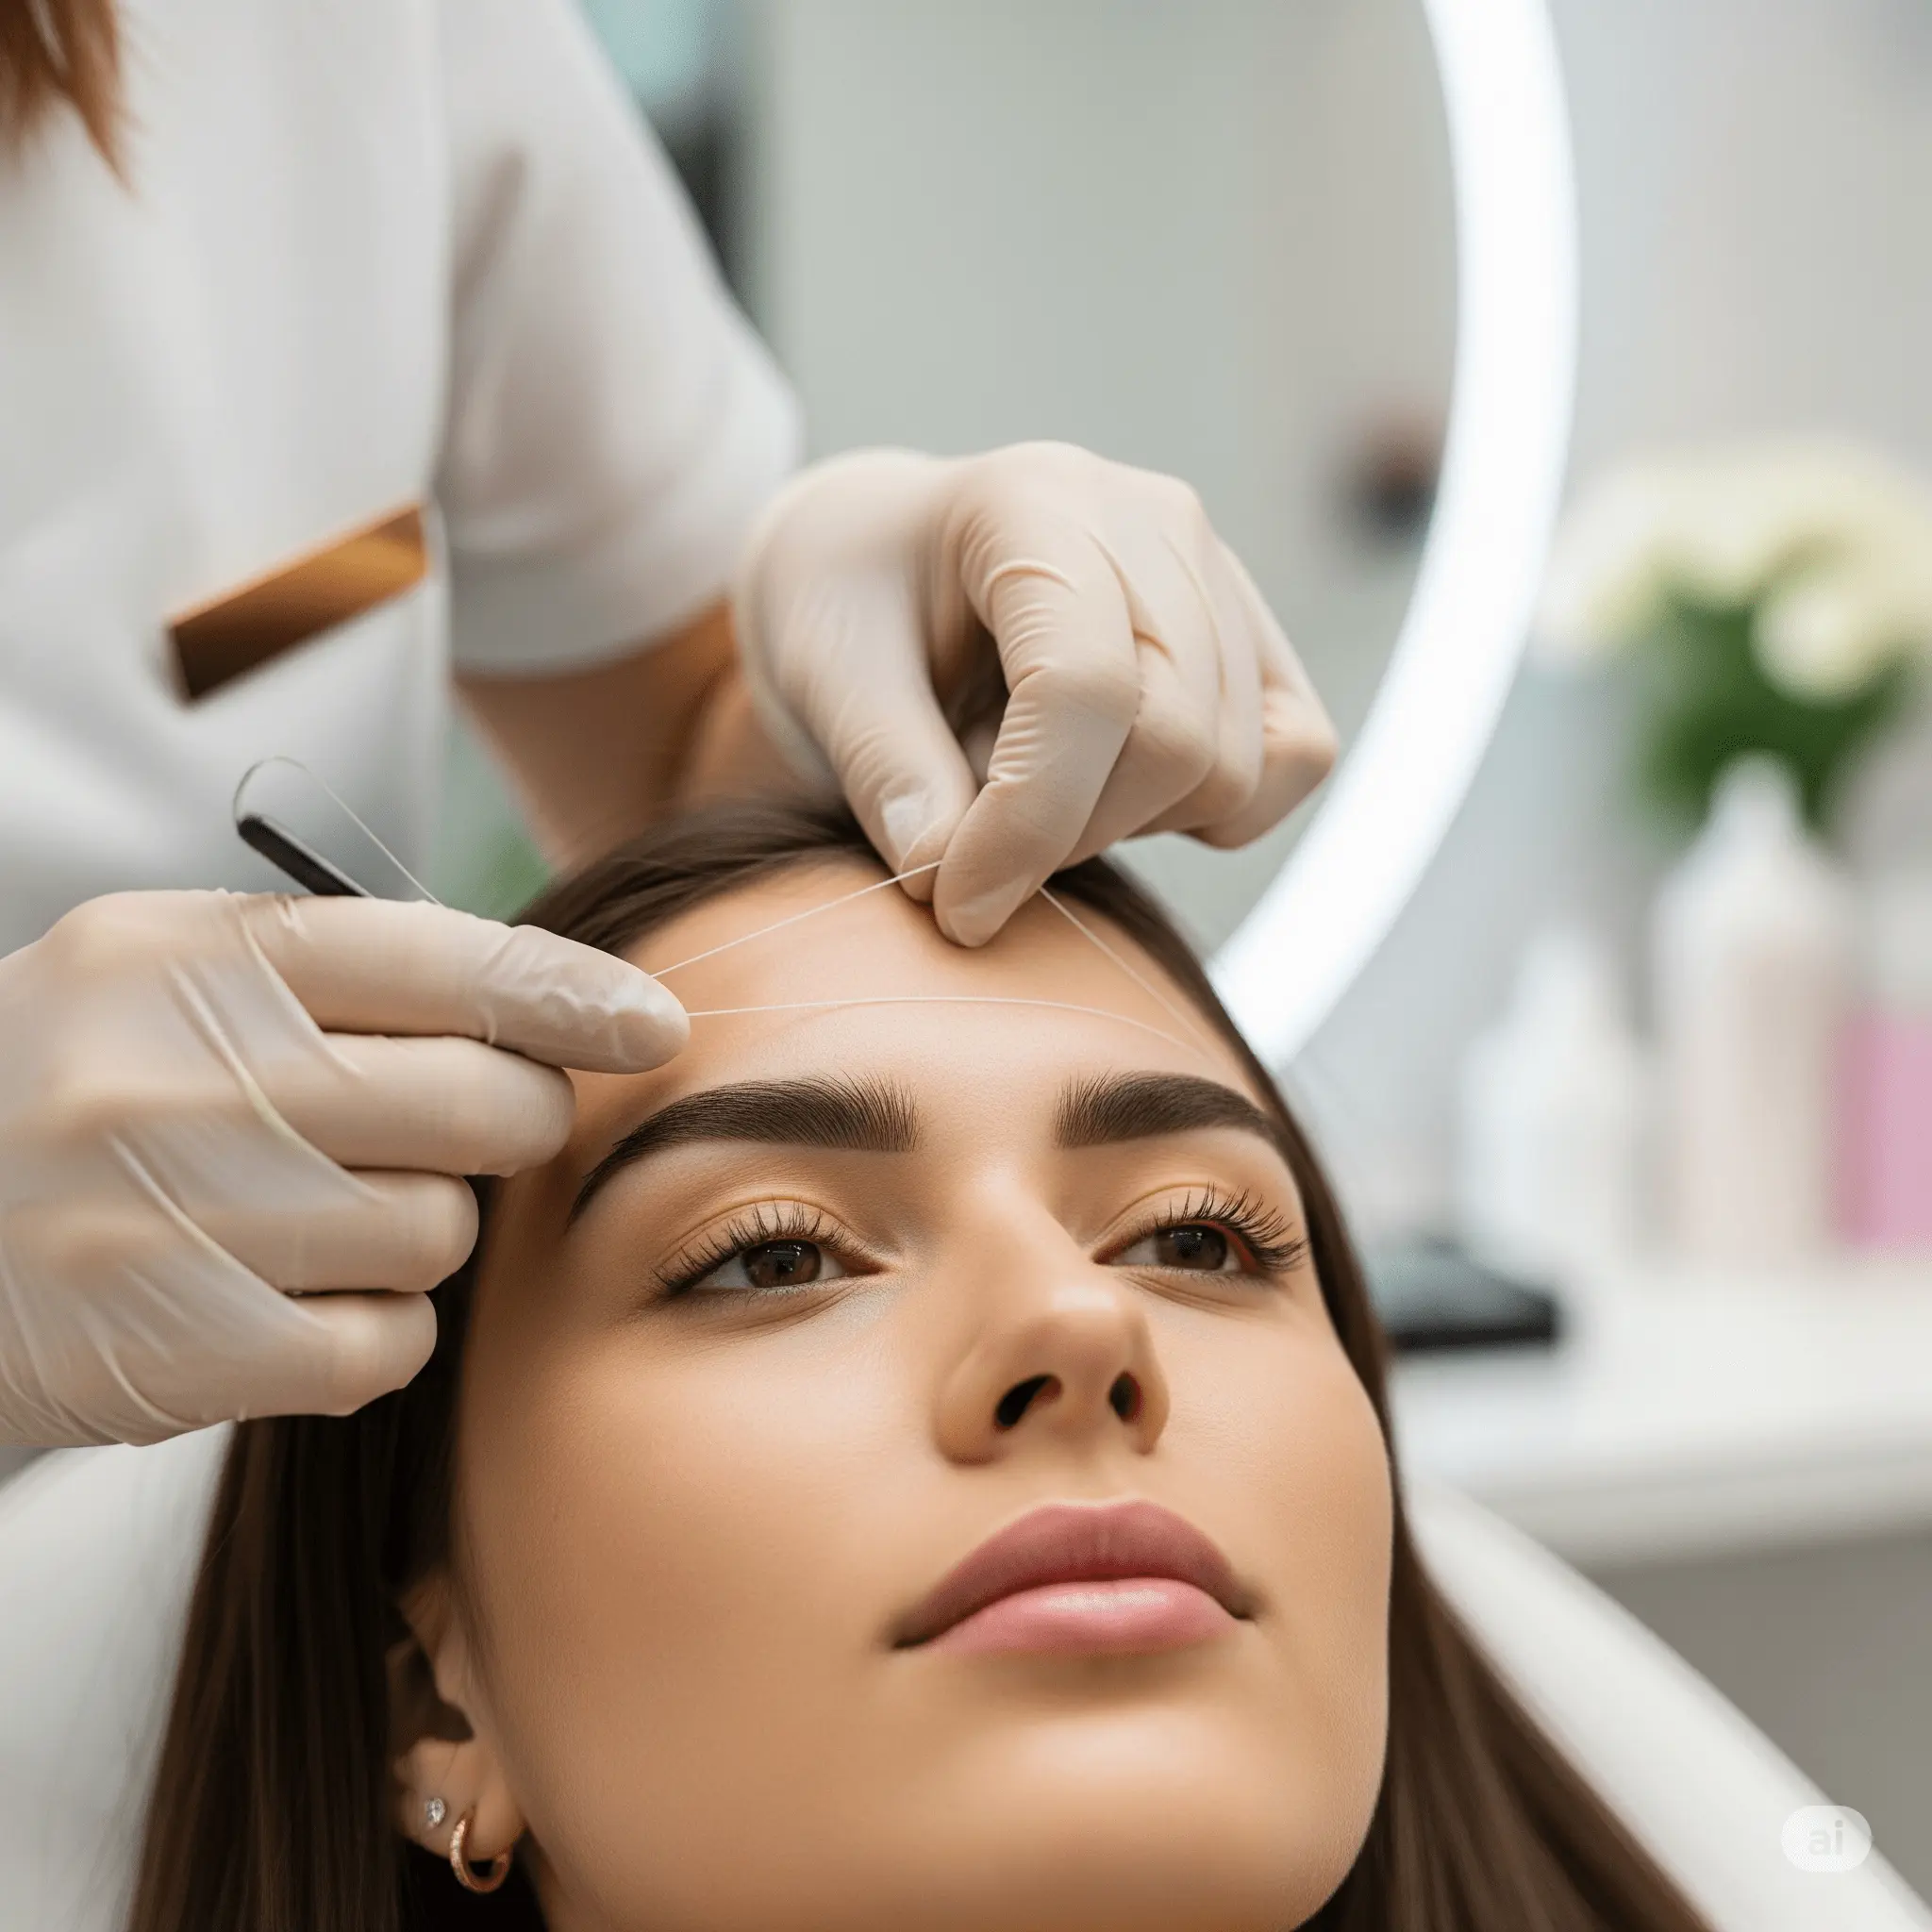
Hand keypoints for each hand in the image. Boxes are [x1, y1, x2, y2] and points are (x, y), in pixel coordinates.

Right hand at [0, 892, 685, 1445]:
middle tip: (459, 1132)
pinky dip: (372, 1328)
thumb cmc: (60, 1098)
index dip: (573, 995)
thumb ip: (335, 976)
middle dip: (511, 1122)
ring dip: (420, 1231)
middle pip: (484, 1105)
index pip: (440, 960)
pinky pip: (387, 1342)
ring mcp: (176, 1222)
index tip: (653, 1024)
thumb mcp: (156, 983)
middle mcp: (176, 1079)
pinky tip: (292, 1299)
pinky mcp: (182, 1354)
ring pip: (443, 1232)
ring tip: (316, 1217)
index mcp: (179, 959)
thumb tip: (550, 1007)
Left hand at [732, 442, 1336, 944]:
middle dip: (1066, 836)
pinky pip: (1295, 759)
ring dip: (1123, 825)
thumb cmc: (848, 609)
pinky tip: (1110, 790)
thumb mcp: (818, 675)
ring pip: (1232, 769)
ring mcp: (1219, 573)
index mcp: (1032, 501)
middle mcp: (1152, 519)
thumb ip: (883, 769)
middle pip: (1173, 739)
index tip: (955, 906)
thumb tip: (947, 872)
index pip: (1082, 684)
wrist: (889, 563)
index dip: (1027, 822)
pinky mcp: (1257, 639)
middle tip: (973, 842)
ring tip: (1025, 783)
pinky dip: (1213, 811)